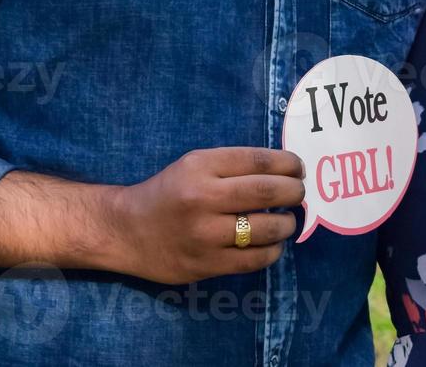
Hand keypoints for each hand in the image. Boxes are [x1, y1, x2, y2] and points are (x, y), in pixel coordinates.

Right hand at [113, 146, 305, 284]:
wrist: (126, 230)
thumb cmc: (167, 193)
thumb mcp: (193, 165)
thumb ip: (232, 166)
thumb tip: (284, 171)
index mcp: (200, 166)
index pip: (258, 161)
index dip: (288, 164)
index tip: (298, 168)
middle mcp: (203, 197)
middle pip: (266, 192)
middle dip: (293, 191)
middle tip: (299, 194)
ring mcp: (205, 234)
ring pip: (265, 228)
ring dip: (287, 224)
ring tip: (287, 221)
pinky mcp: (206, 264)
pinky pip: (254, 259)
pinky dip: (273, 250)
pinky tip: (273, 243)